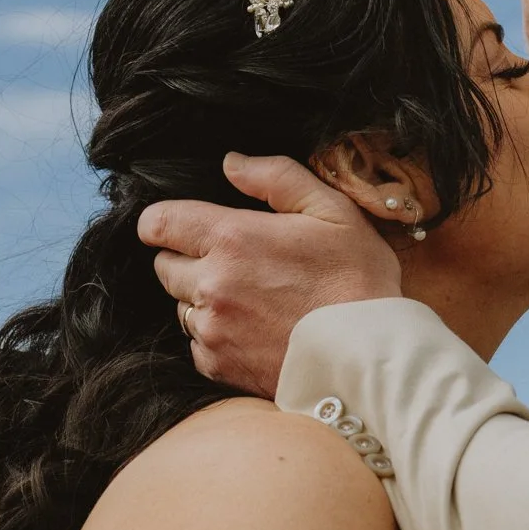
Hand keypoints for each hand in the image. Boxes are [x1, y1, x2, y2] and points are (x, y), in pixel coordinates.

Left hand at [138, 153, 402, 394]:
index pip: (158, 223)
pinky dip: (216, 336)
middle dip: (189, 260)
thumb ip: (277, 177)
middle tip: (237, 263)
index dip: (163, 222)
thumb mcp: (332, 211)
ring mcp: (212, 330)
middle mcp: (211, 285)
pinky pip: (197, 344)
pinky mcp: (219, 366)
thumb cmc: (358, 281)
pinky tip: (255, 330)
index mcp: (232, 239)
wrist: (370, 357)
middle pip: (164, 267)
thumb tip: (232, 164)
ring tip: (252, 299)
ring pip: (181, 307)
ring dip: (203, 300)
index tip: (180, 227)